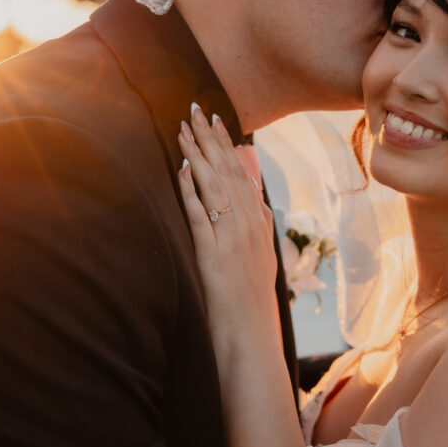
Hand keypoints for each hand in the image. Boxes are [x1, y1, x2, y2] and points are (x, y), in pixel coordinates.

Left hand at [176, 103, 278, 345]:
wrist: (251, 336)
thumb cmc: (252, 302)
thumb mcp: (266, 259)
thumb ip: (263, 228)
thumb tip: (262, 204)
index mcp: (259, 223)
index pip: (241, 173)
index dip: (226, 145)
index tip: (215, 121)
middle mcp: (249, 224)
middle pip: (228, 172)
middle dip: (210, 139)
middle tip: (195, 110)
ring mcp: (233, 237)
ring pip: (215, 186)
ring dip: (198, 155)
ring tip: (183, 129)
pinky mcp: (214, 253)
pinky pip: (201, 214)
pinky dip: (191, 189)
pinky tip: (182, 169)